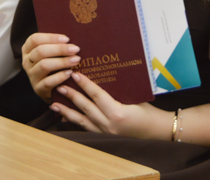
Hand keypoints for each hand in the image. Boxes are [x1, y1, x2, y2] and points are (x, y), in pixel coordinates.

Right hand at [22, 32, 80, 102]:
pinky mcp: (38, 89)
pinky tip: (70, 73)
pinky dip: (60, 76)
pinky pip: (48, 81)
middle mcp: (27, 62)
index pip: (35, 39)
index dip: (51, 37)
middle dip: (60, 49)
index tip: (67, 39)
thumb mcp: (52, 53)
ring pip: (44, 65)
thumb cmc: (54, 64)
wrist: (53, 88)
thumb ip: (57, 44)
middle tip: (75, 49)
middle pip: (40, 51)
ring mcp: (31, 76)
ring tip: (76, 60)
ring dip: (62, 62)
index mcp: (27, 49)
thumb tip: (72, 37)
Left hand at [51, 72, 170, 138]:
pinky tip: (64, 117)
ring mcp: (104, 132)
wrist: (156, 131)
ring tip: (54, 103)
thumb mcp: (134, 97)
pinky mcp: (104, 136)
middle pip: (86, 108)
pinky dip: (74, 121)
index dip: (86, 85)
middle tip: (59, 86)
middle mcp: (109, 124)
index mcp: (118, 113)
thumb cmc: (148, 112)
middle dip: (71, 96)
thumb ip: (118, 90)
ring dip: (67, 111)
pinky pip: (85, 128)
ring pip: (82, 120)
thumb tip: (103, 74)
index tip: (75, 74)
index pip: (98, 95)